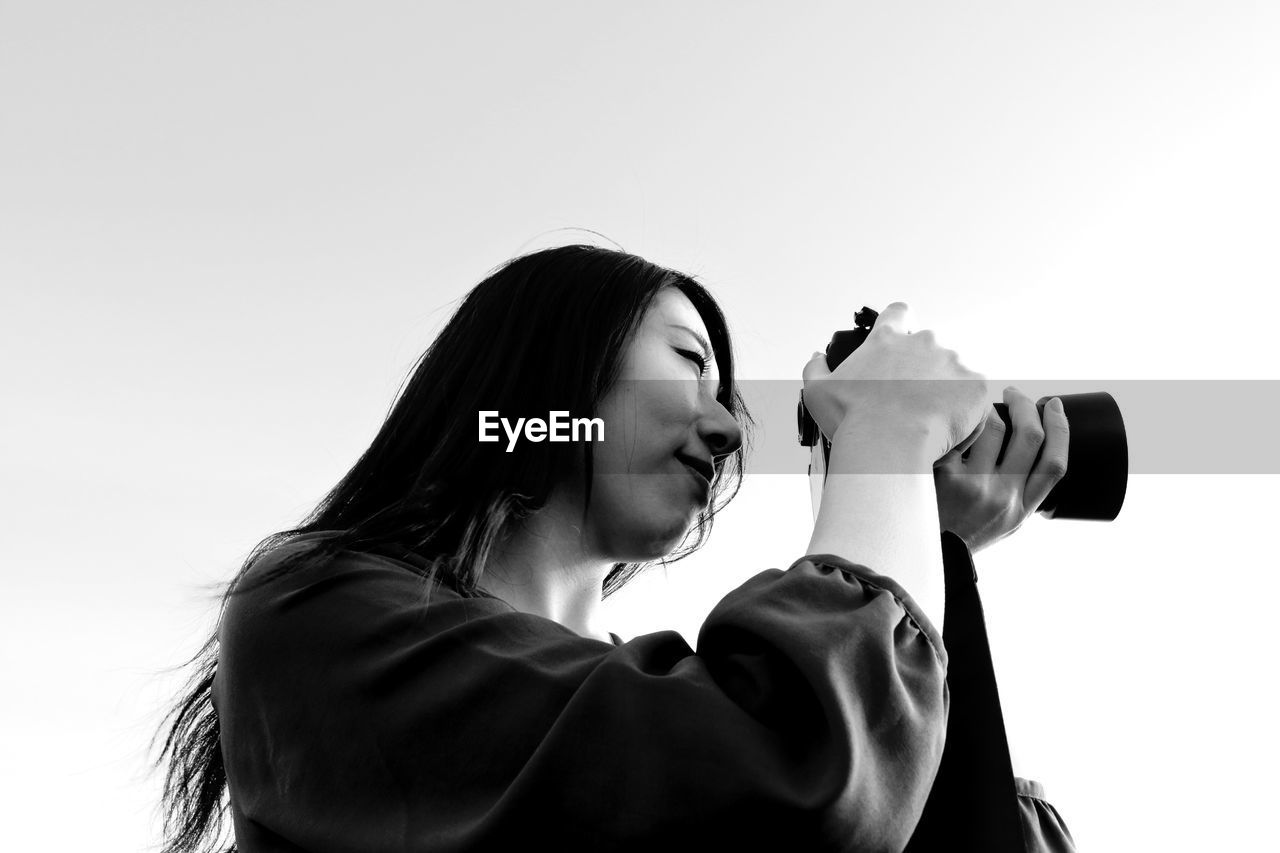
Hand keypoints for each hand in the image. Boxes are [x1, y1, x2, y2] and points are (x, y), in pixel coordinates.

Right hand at [802, 302, 988, 465]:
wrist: (887, 444)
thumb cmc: (851, 418)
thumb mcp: (817, 390)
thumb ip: (816, 367)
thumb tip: (818, 357)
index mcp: (887, 340)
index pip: (898, 312)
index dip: (900, 322)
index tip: (899, 338)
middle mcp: (923, 343)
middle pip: (928, 347)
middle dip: (922, 369)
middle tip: (909, 400)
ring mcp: (952, 362)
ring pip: (953, 373)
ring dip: (944, 390)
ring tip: (927, 421)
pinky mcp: (974, 385)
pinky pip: (974, 396)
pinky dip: (965, 410)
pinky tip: (947, 430)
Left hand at [933, 386, 1068, 553]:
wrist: (925, 549)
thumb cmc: (964, 530)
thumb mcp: (1005, 520)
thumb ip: (1021, 490)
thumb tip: (1033, 439)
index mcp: (1023, 509)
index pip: (1055, 464)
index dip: (1061, 429)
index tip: (1056, 405)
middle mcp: (1003, 498)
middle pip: (1030, 436)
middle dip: (1026, 405)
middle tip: (1014, 393)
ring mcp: (974, 487)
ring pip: (994, 427)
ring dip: (988, 412)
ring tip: (975, 414)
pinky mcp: (945, 476)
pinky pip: (961, 435)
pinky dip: (959, 425)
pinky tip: (948, 428)